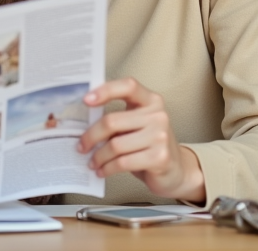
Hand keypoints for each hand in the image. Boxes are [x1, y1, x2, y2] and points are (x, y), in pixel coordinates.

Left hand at [77, 78, 204, 202]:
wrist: (176, 170)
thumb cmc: (148, 144)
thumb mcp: (137, 125)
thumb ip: (118, 119)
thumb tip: (84, 124)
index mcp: (151, 100)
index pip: (128, 86)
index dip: (106, 90)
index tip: (85, 100)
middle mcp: (158, 115)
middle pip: (112, 121)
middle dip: (91, 136)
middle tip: (81, 146)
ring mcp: (160, 136)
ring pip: (115, 145)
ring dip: (98, 157)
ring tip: (92, 162)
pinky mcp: (160, 158)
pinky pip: (123, 162)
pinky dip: (108, 168)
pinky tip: (102, 171)